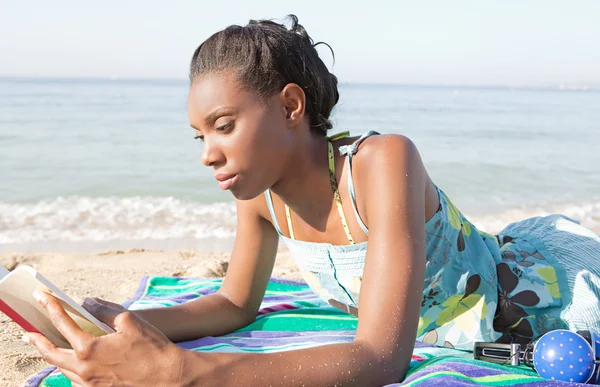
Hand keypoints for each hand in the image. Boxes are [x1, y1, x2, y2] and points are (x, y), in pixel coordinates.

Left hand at [26, 290, 187, 386]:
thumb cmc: (152, 348)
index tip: (41, 296)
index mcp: (89, 348)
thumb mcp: (130, 321)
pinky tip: (73, 364)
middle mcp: (84, 369)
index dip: (51, 306)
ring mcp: (89, 384)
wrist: (169, 377)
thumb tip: (88, 303)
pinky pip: (75, 381)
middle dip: (38, 341)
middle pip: (51, 353)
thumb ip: (105, 311)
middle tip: (29, 333)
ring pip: (62, 369)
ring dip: (54, 356)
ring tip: (50, 347)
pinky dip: (70, 370)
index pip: (63, 323)